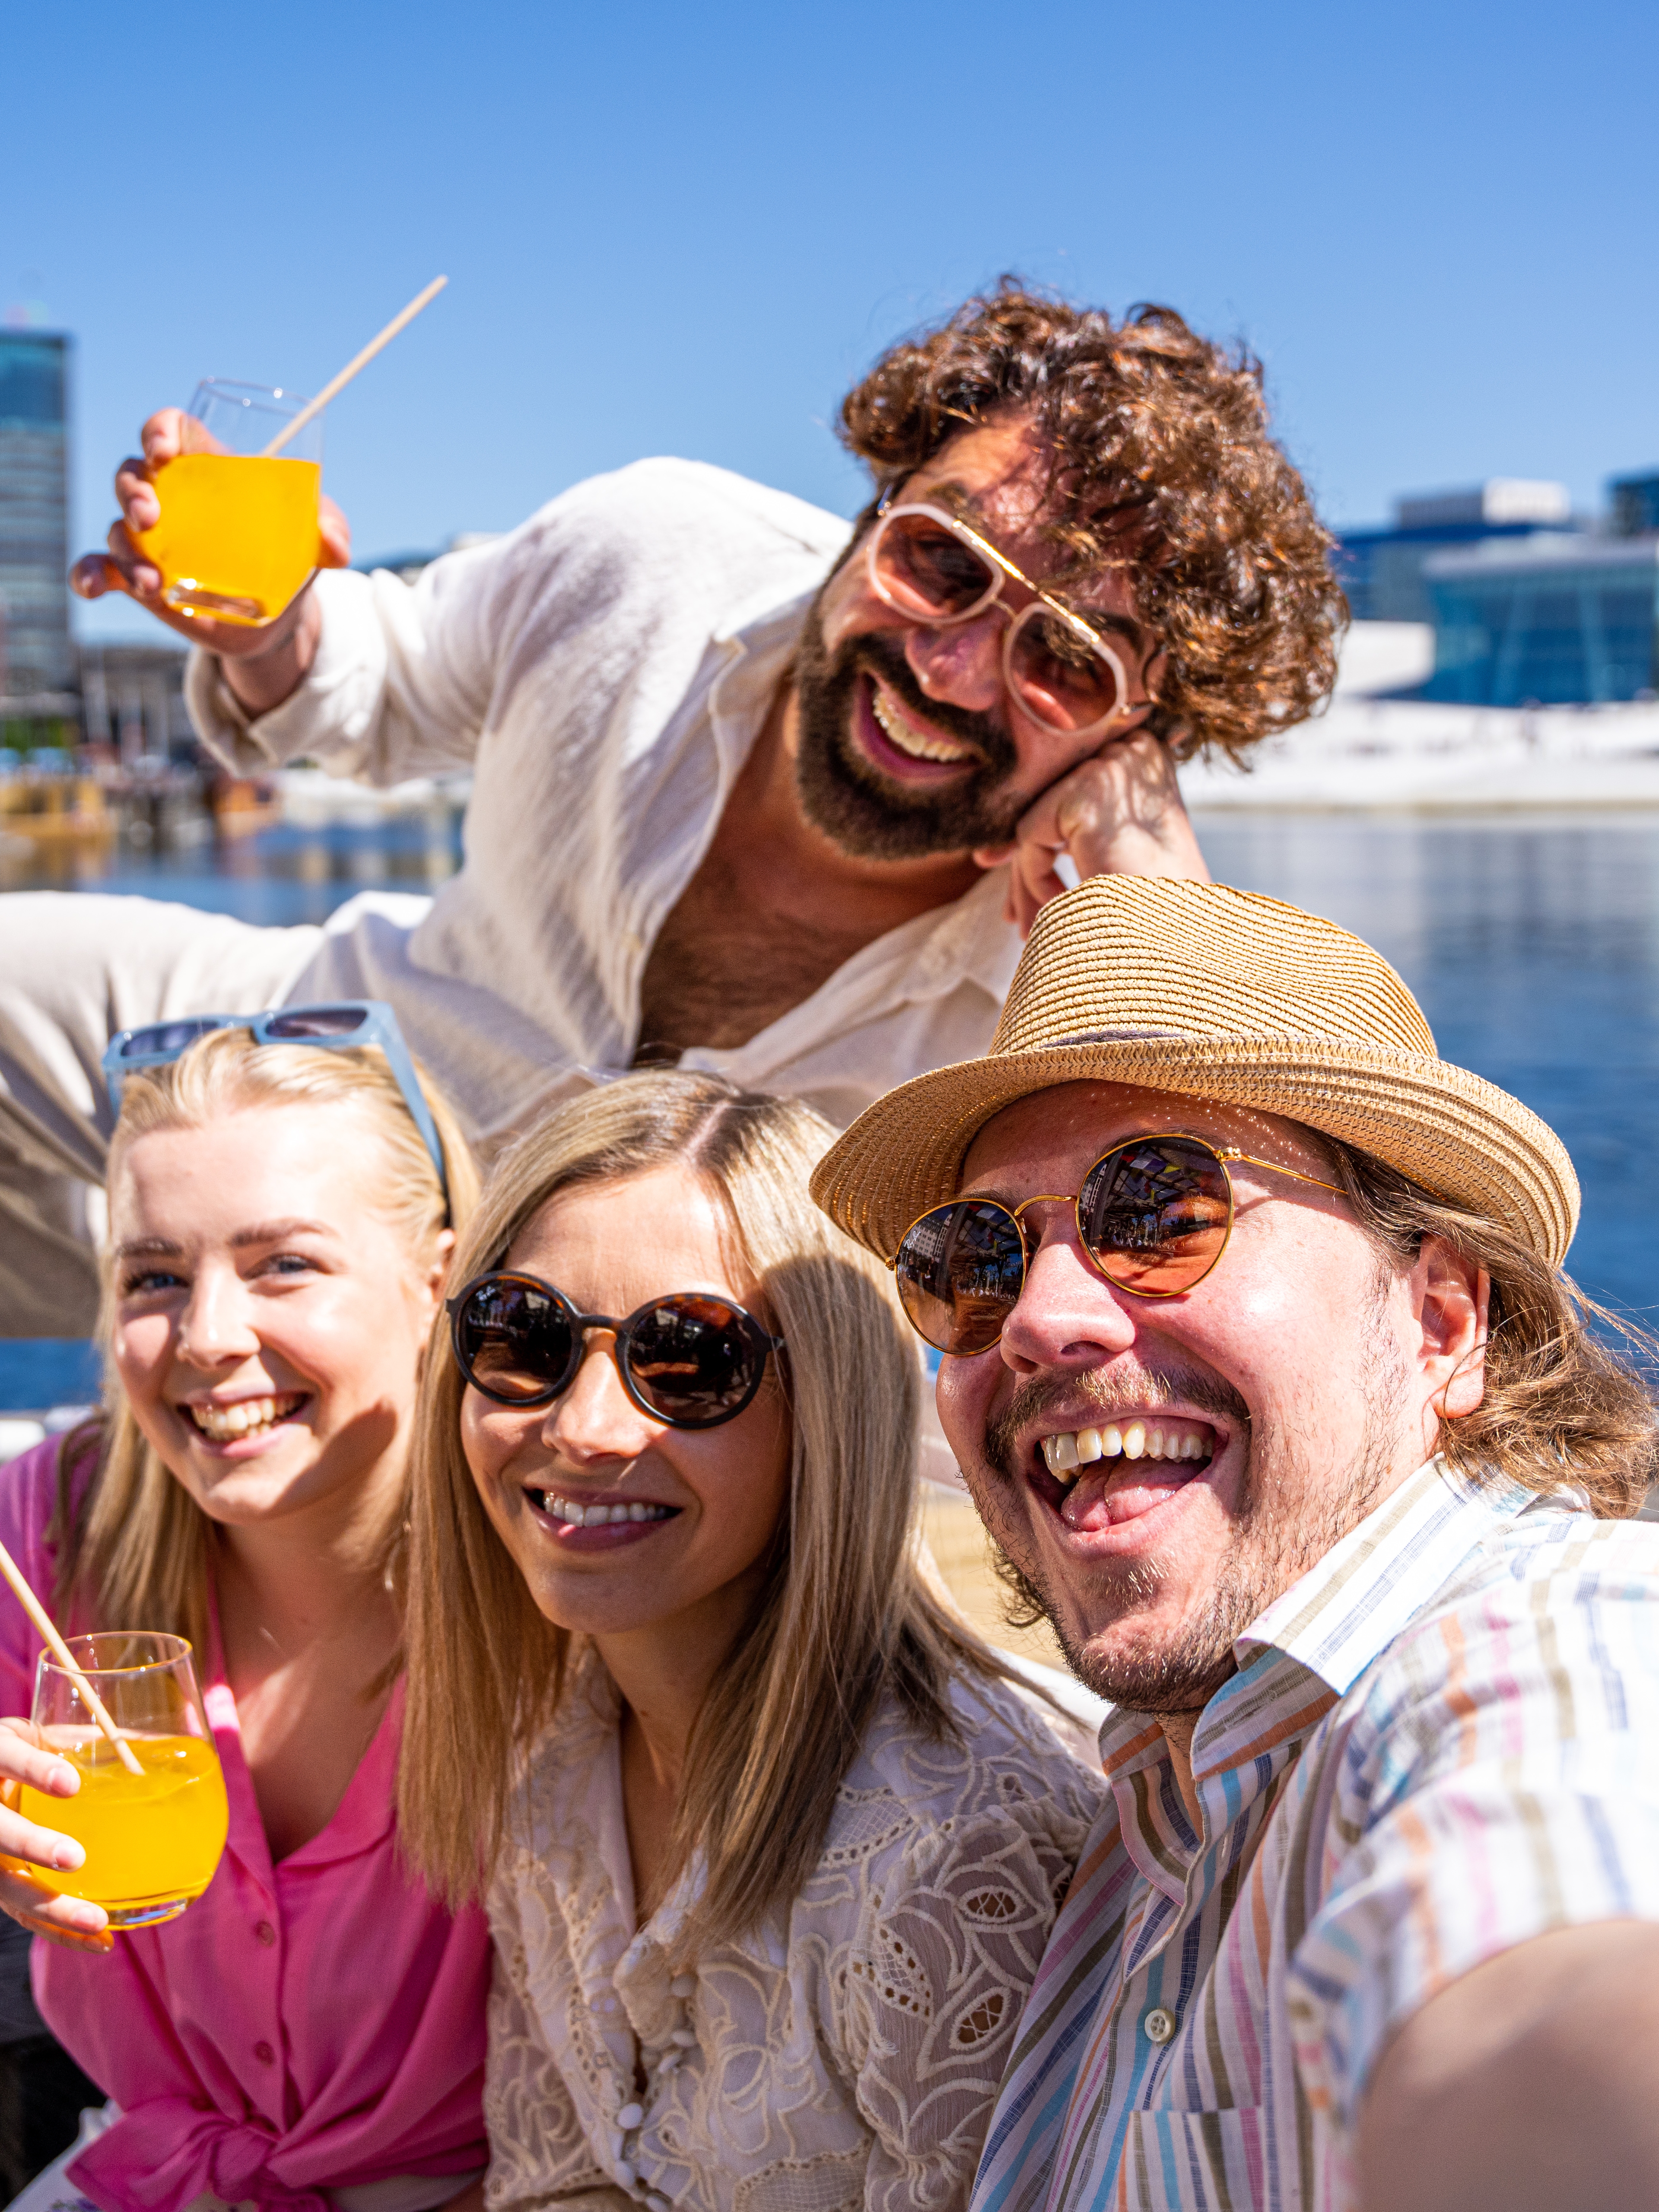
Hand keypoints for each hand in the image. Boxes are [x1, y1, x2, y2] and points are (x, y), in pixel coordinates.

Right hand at [0, 1719, 110, 1954]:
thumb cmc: (22, 1755)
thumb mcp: (43, 1737)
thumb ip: (89, 1739)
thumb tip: (160, 1742)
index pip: (5, 1759)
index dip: (32, 1770)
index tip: (70, 1783)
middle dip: (31, 1846)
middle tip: (74, 1858)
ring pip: (7, 1887)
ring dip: (52, 1908)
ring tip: (97, 1921)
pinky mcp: (0, 1885)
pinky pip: (25, 1914)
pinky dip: (60, 1930)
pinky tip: (100, 1941)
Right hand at [70, 407, 348, 711]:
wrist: (278, 620)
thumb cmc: (292, 559)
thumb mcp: (317, 541)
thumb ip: (331, 531)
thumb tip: (334, 547)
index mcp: (208, 469)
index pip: (173, 430)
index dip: (160, 430)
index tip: (165, 452)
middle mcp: (171, 497)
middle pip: (133, 474)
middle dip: (133, 490)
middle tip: (150, 517)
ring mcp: (150, 539)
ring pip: (117, 527)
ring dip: (126, 550)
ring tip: (153, 583)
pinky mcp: (138, 577)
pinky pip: (100, 568)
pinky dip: (89, 574)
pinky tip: (91, 587)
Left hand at [973, 727, 1210, 937]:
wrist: (1183, 943)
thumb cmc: (1162, 911)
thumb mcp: (1113, 857)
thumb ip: (1070, 836)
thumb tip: (992, 852)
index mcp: (1150, 760)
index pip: (1075, 790)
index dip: (1045, 839)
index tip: (1019, 883)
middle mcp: (1136, 749)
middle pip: (1054, 802)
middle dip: (1027, 863)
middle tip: (1014, 917)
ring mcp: (1114, 766)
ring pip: (1038, 821)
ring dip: (1026, 880)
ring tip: (1028, 928)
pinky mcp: (1088, 791)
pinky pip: (1032, 833)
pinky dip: (1033, 876)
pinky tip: (1054, 907)